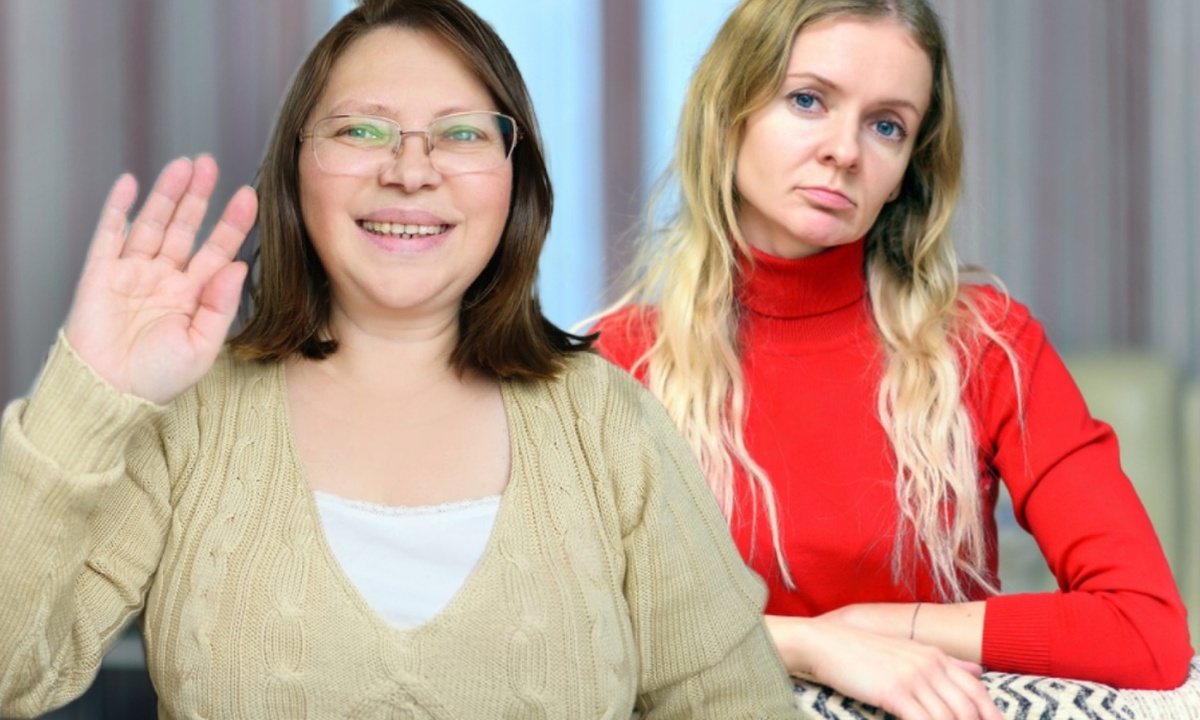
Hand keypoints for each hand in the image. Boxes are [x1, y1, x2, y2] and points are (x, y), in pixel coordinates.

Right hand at [64, 156, 257, 403]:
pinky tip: (130, 183)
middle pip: (185, 228)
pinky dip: (118, 208)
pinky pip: (109, 235)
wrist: (110, 393)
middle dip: (198, 196)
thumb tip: (238, 266)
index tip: (249, 196)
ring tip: (183, 165)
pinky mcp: (100, 274)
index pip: (217, 251)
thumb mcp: (202, 346)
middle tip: (210, 163)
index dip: (231, 223)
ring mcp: (132, 273)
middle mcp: (164, 279)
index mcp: (192, 296)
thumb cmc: (158, 378)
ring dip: (167, 194)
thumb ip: (220, 305)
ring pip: (153, 224)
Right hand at [767, 615, 1001, 719]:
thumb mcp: (909, 651)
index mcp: (935, 656)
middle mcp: (930, 665)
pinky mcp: (894, 692)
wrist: (825, 642)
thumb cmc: (862, 651)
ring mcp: (913, 678)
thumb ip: (945, 663)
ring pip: (950, 717)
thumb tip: (977, 672)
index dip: (992, 715)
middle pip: (968, 708)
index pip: (977, 690)